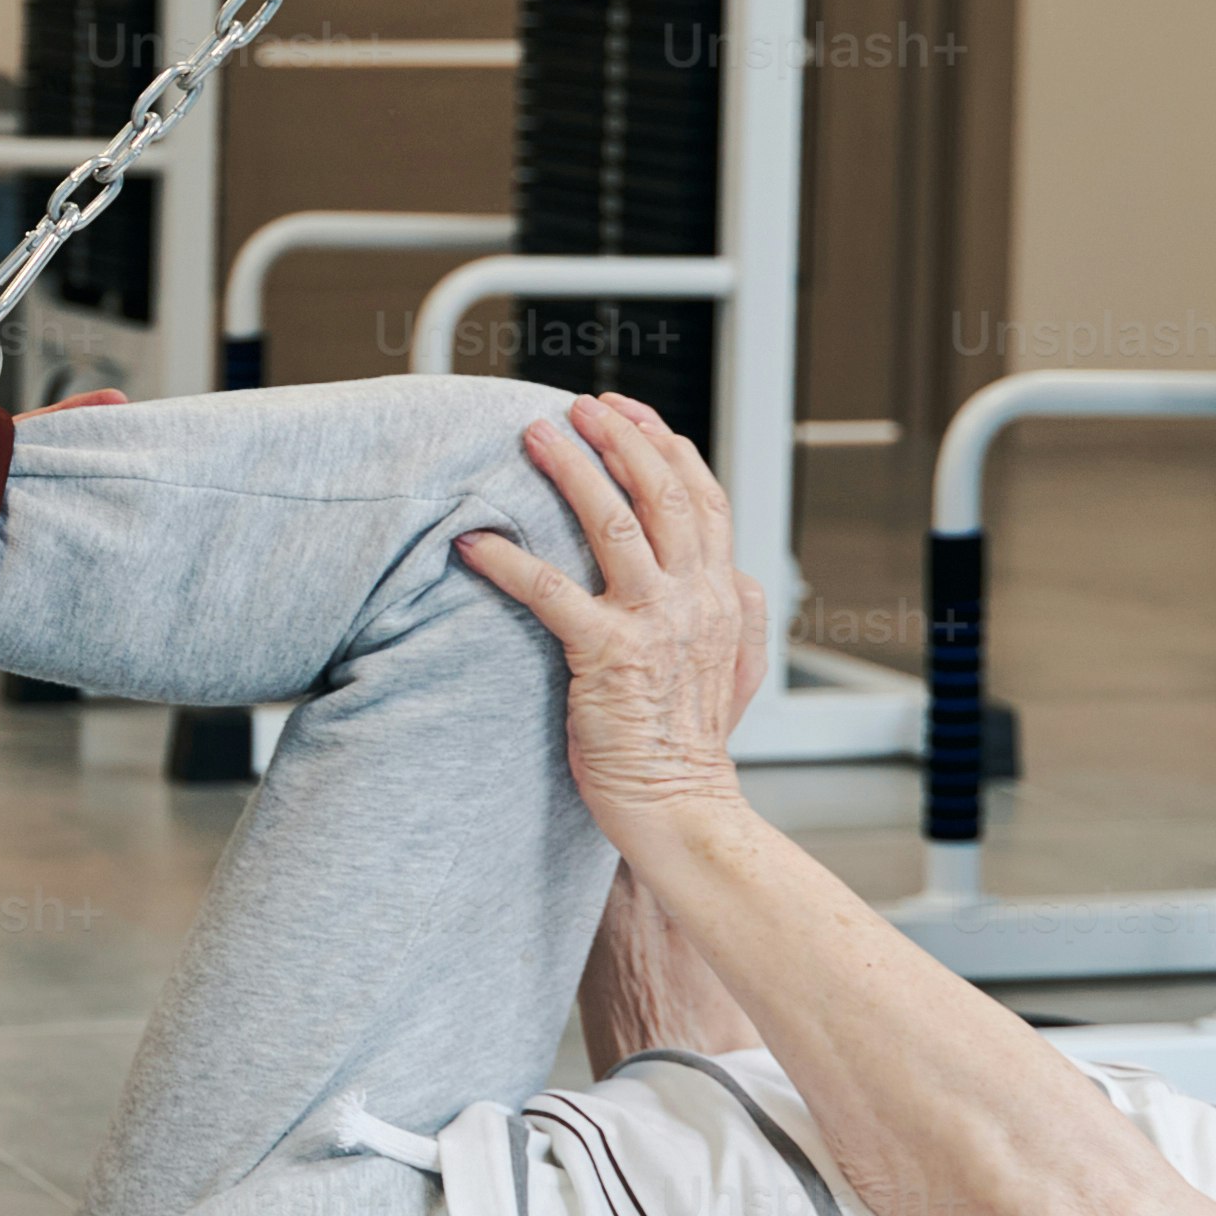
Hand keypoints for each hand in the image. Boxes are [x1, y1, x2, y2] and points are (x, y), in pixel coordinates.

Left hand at [455, 395, 771, 847]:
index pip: (702, 497)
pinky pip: (550, 591)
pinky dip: (507, 559)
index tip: (628, 412)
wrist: (683, 808)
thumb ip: (741, 616)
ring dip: (571, 471)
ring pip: (614, 523)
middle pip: (662, 493)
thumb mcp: (738, 670)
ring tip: (534, 436)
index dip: (664, 445)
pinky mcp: (607, 656)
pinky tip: (473, 540)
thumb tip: (742, 574)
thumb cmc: (691, 744)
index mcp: (724, 595)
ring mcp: (654, 625)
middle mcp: (696, 599)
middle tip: (578, 407)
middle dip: (619, 438)